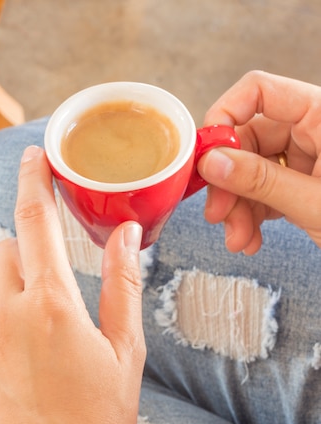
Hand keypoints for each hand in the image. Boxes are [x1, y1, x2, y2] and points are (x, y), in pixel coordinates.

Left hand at [0, 147, 213, 423]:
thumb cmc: (101, 421)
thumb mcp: (124, 350)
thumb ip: (123, 283)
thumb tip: (126, 231)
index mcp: (52, 305)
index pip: (36, 221)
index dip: (34, 181)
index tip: (32, 157)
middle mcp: (2, 316)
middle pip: (2, 254)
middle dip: (25, 262)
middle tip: (50, 302)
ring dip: (6, 306)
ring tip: (33, 355)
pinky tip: (11, 379)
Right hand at [197, 71, 320, 252]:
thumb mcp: (315, 203)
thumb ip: (261, 181)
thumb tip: (212, 162)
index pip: (259, 92)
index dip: (224, 118)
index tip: (204, 156)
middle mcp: (313, 129)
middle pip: (248, 140)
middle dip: (228, 182)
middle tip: (216, 214)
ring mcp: (308, 157)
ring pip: (252, 171)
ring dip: (238, 208)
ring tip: (238, 240)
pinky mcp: (304, 182)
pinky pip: (265, 191)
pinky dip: (253, 216)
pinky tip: (251, 239)